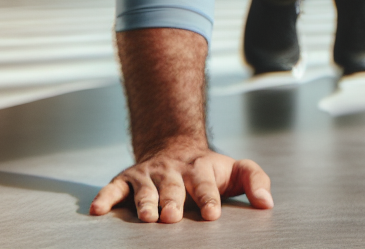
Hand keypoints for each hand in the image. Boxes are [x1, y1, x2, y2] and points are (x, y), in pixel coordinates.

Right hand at [90, 141, 272, 222]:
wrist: (174, 148)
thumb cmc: (209, 170)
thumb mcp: (235, 171)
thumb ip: (255, 180)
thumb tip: (267, 203)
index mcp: (200, 168)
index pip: (205, 183)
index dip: (208, 197)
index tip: (212, 213)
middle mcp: (173, 170)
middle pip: (173, 186)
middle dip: (172, 201)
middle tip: (173, 217)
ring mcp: (149, 174)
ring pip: (146, 188)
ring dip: (145, 202)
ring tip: (146, 217)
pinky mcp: (127, 179)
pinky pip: (114, 188)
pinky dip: (105, 197)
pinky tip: (97, 210)